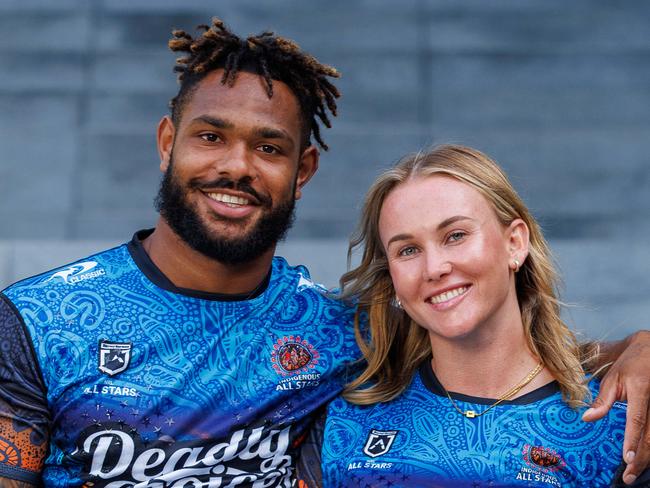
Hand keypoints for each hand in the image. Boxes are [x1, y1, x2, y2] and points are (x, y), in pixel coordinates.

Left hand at [582, 330, 649, 484]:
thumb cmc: (629, 365)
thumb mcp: (612, 378)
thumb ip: (602, 400)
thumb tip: (587, 419)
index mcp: (641, 392)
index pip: (637, 421)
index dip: (633, 440)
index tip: (627, 458)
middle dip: (640, 459)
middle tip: (628, 476)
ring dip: (646, 458)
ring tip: (633, 472)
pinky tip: (643, 459)